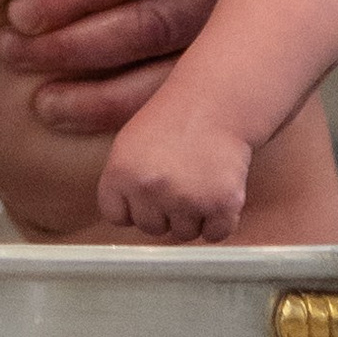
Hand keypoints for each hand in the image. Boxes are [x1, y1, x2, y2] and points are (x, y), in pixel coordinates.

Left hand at [96, 102, 251, 244]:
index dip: (134, 205)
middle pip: (151, 228)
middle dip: (165, 211)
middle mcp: (149, 189)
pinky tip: (219, 191)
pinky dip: (221, 221)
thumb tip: (126, 219)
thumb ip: (121, 184)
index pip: (116, 216)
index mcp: (120, 173)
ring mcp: (185, 199)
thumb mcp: (129, 143)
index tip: (148, 190)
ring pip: (184, 234)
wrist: (218, 102)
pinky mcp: (220, 205)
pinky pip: (215, 234)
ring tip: (200, 179)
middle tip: (180, 179)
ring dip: (194, 215)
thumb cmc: (174, 120)